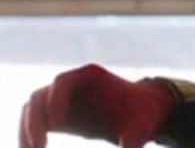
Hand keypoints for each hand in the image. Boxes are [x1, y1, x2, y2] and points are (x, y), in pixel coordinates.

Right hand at [19, 64, 174, 147]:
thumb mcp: (141, 128)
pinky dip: (30, 136)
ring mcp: (63, 99)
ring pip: (33, 110)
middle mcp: (73, 84)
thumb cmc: (144, 115)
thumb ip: (132, 140)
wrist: (145, 115)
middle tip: (38, 147)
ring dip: (27, 131)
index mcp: (91, 76)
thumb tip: (127, 147)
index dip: (56, 102)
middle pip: (41, 96)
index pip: (63, 82)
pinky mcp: (60, 115)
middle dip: (35, 121)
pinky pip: (37, 123)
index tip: (57, 126)